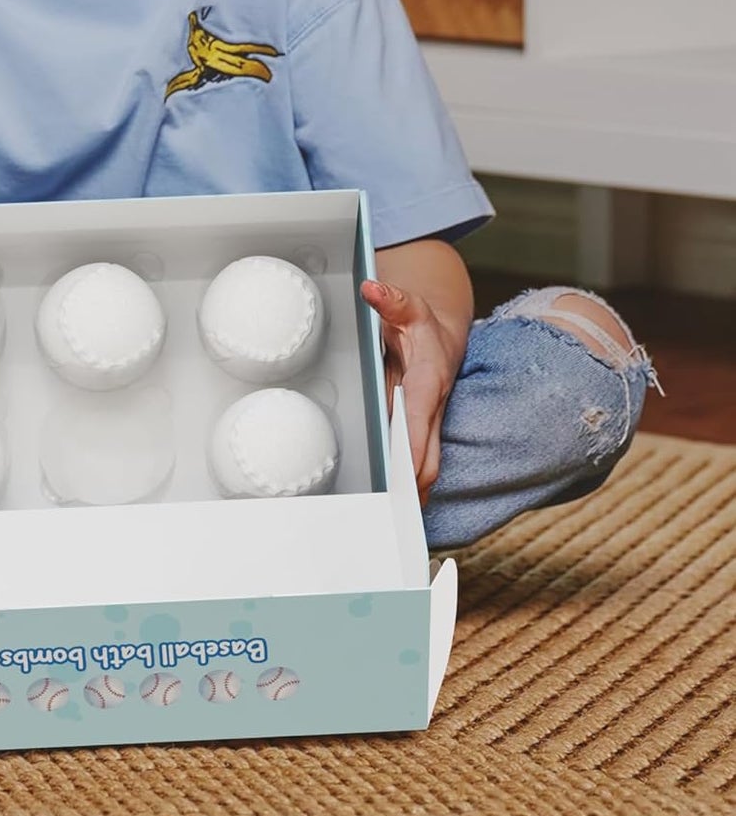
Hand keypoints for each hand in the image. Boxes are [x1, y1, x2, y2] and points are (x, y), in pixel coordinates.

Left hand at [360, 279, 467, 505]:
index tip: (402, 477)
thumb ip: (391, 299)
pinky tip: (392, 508)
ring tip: (390, 526)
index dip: (411, 451)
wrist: (444, 337)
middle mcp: (429, 410)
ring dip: (412, 495)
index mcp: (426, 384)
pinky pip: (417, 463)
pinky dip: (409, 486)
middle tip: (392, 517)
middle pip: (427, 459)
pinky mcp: (419, 431)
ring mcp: (426, 424)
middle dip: (413, 488)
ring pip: (426, 467)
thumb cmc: (422, 326)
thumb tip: (371, 289)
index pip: (418, 423)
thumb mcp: (408, 307)